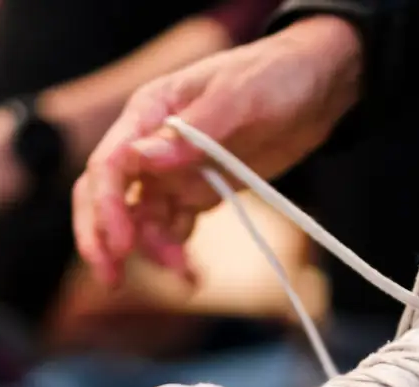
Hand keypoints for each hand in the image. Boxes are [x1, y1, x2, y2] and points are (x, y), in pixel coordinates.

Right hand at [74, 15, 362, 286]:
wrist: (316, 87)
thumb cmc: (274, 76)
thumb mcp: (238, 97)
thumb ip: (191, 131)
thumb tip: (141, 159)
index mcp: (150, 111)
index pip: (110, 164)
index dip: (108, 208)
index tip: (123, 245)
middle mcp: (151, 144)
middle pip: (109, 196)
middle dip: (103, 239)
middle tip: (113, 278)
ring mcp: (173, 172)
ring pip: (142, 221)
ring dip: (153, 252)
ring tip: (185, 277)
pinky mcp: (198, 193)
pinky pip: (175, 229)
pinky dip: (177, 253)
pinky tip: (193, 277)